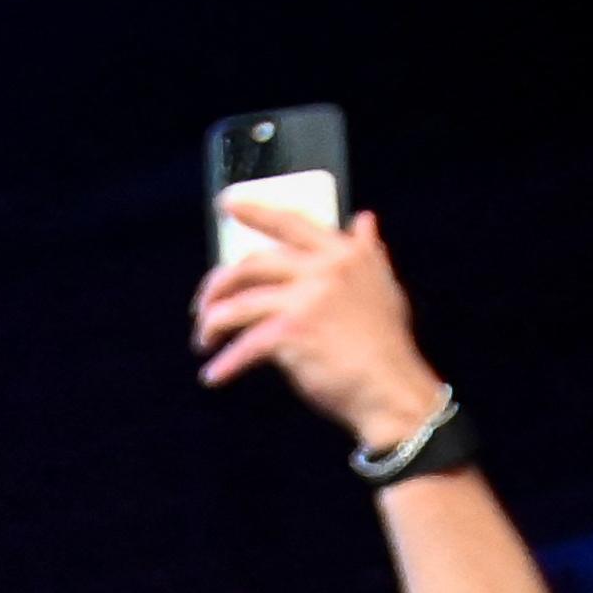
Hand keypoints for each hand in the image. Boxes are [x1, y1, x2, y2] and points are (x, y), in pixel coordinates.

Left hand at [194, 200, 451, 452]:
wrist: (390, 388)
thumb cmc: (385, 345)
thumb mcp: (383, 287)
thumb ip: (367, 252)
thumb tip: (364, 219)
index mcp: (342, 254)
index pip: (290, 223)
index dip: (256, 210)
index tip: (226, 204)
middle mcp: (323, 269)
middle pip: (251, 265)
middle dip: (217, 285)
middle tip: (202, 307)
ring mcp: (306, 299)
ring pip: (238, 304)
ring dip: (212, 324)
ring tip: (204, 342)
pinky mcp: (292, 334)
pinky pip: (244, 346)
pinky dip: (226, 364)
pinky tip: (214, 377)